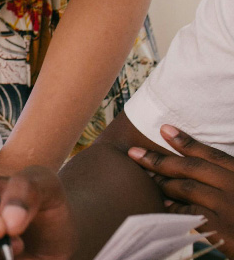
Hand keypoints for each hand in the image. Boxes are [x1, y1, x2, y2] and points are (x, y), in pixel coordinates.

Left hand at [128, 125, 233, 249]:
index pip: (211, 154)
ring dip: (162, 183)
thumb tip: (199, 163)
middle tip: (134, 153)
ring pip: (187, 189)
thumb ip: (226, 175)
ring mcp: (228, 208)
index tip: (164, 129)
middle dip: (159, 159)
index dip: (186, 141)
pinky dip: (173, 208)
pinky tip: (162, 204)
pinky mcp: (222, 229)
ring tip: (145, 177)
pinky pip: (189, 214)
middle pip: (191, 169)